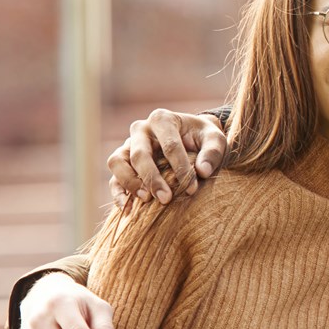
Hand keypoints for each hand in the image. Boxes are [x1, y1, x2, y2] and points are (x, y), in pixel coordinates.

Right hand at [109, 109, 227, 204]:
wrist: (190, 137)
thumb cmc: (202, 138)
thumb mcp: (215, 139)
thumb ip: (213, 152)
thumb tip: (203, 171)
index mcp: (162, 119)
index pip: (169, 145)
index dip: (180, 168)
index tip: (192, 189)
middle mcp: (140, 130)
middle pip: (139, 154)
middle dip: (152, 178)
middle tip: (166, 199)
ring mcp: (128, 145)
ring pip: (117, 162)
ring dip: (130, 183)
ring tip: (146, 200)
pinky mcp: (122, 162)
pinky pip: (113, 177)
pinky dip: (118, 193)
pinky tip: (128, 209)